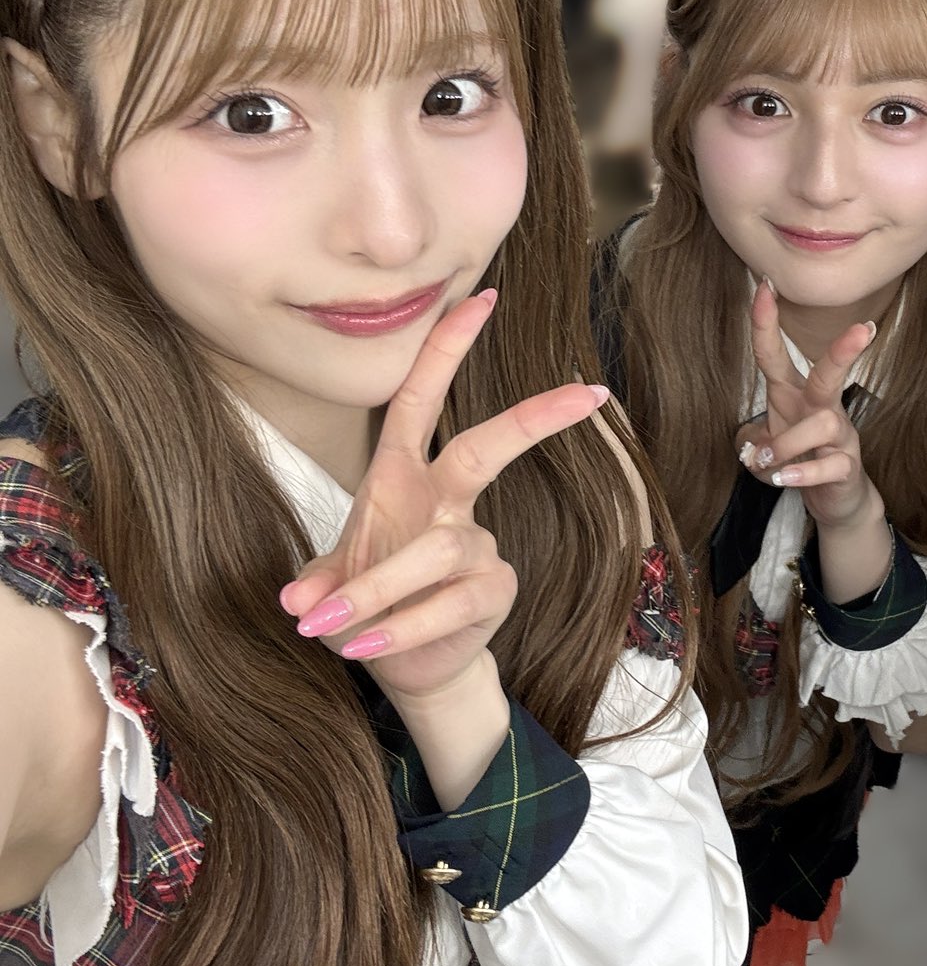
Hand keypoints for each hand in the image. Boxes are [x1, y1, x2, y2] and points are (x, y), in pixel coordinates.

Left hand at [278, 288, 608, 708]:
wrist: (403, 667)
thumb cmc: (369, 604)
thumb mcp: (330, 586)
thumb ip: (317, 583)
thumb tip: (298, 598)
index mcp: (402, 479)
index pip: (422, 400)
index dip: (446, 350)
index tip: (482, 297)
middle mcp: (445, 503)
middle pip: (484, 449)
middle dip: (534, 420)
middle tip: (588, 393)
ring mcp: (475, 546)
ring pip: (438, 550)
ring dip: (378, 588)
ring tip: (332, 627)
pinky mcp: (493, 591)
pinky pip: (449, 604)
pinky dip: (400, 628)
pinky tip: (366, 649)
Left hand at [737, 280, 882, 532]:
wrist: (837, 498)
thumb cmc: (803, 455)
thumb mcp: (772, 439)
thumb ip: (755, 437)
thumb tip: (747, 447)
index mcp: (795, 394)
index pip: (777, 354)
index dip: (767, 322)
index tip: (764, 286)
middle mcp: (820, 409)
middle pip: (829, 375)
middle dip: (842, 352)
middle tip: (863, 329)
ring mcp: (839, 438)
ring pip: (823, 424)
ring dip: (787, 442)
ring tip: (768, 461)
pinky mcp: (846, 468)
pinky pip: (829, 466)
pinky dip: (803, 473)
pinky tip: (784, 478)